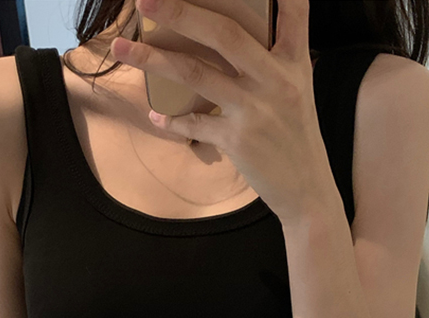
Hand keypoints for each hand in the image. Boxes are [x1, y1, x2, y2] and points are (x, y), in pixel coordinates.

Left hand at [111, 0, 334, 223]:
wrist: (306, 189)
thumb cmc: (296, 138)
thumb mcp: (297, 91)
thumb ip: (273, 61)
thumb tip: (229, 38)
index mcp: (293, 63)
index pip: (293, 13)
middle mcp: (276, 81)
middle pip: (224, 35)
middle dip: (180, 12)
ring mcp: (255, 110)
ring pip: (195, 74)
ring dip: (153, 59)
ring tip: (122, 47)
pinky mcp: (237, 140)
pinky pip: (194, 123)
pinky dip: (172, 120)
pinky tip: (157, 116)